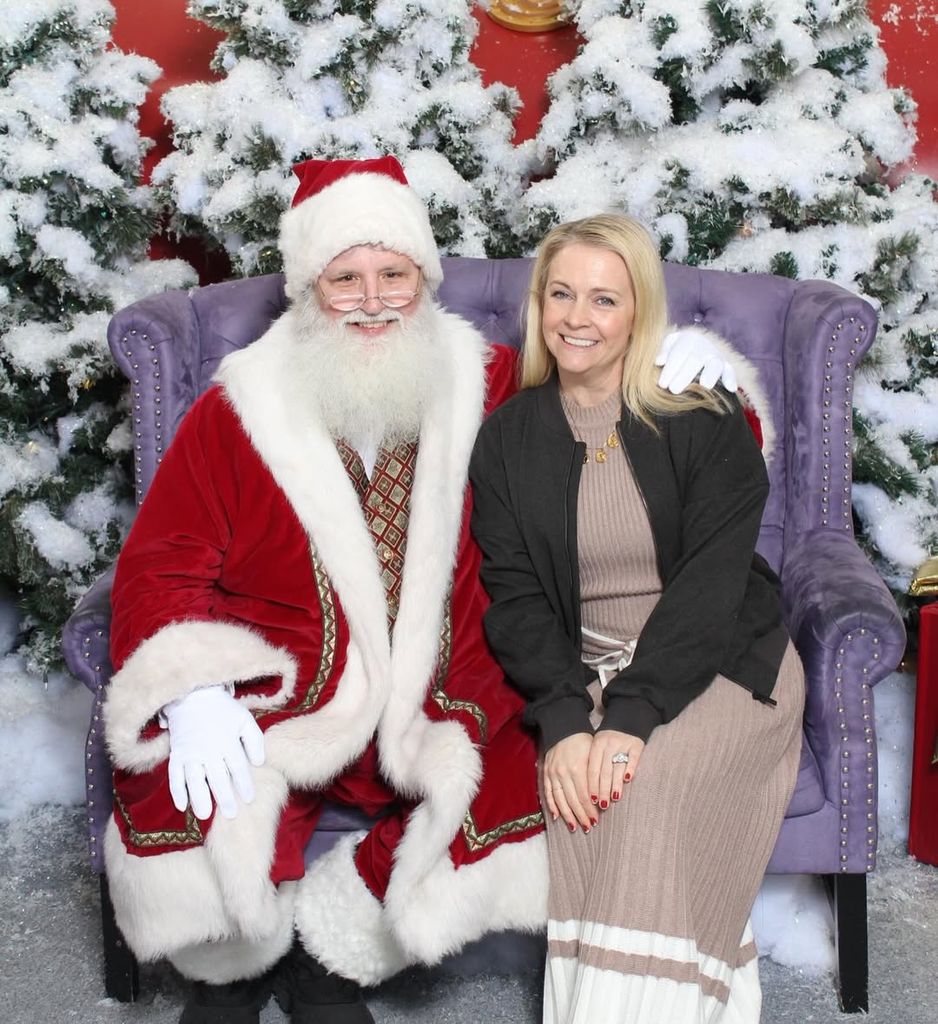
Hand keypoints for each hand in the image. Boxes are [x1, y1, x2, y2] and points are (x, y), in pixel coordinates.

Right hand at [163, 685, 264, 819]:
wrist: (194, 696)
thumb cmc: (223, 709)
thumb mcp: (244, 719)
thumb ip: (254, 740)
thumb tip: (259, 762)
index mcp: (227, 741)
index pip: (238, 767)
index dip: (244, 784)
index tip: (250, 799)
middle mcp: (208, 749)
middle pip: (217, 777)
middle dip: (225, 797)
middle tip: (231, 815)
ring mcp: (190, 752)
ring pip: (194, 779)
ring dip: (199, 798)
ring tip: (204, 815)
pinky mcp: (176, 753)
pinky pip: (174, 775)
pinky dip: (176, 791)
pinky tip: (182, 806)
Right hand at [542, 733, 595, 833]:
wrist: (564, 727)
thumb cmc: (583, 741)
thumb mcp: (592, 755)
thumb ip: (594, 777)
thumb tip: (599, 798)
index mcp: (578, 768)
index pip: (584, 796)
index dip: (590, 810)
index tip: (597, 820)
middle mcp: (564, 773)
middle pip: (573, 801)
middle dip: (581, 816)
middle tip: (588, 827)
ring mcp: (553, 774)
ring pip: (560, 800)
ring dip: (567, 815)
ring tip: (574, 827)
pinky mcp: (546, 773)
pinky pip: (548, 793)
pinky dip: (552, 806)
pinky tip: (557, 816)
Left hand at [588, 729, 644, 809]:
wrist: (627, 717)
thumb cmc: (609, 737)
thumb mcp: (597, 744)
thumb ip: (593, 762)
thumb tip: (588, 790)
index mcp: (596, 745)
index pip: (592, 769)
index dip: (591, 786)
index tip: (591, 801)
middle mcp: (609, 744)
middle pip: (604, 771)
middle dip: (603, 790)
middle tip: (602, 805)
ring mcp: (623, 744)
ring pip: (617, 768)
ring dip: (615, 785)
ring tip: (614, 798)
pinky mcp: (637, 744)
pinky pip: (633, 759)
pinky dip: (630, 769)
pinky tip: (627, 780)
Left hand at [655, 327, 738, 393]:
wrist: (695, 345)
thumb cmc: (675, 349)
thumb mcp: (668, 345)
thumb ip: (663, 351)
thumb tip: (659, 361)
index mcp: (688, 339)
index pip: (679, 354)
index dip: (670, 369)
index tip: (662, 384)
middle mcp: (704, 346)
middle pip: (696, 360)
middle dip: (685, 376)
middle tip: (674, 390)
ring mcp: (716, 356)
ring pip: (715, 365)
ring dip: (710, 375)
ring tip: (704, 386)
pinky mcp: (726, 366)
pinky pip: (730, 371)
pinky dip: (731, 379)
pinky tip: (731, 389)